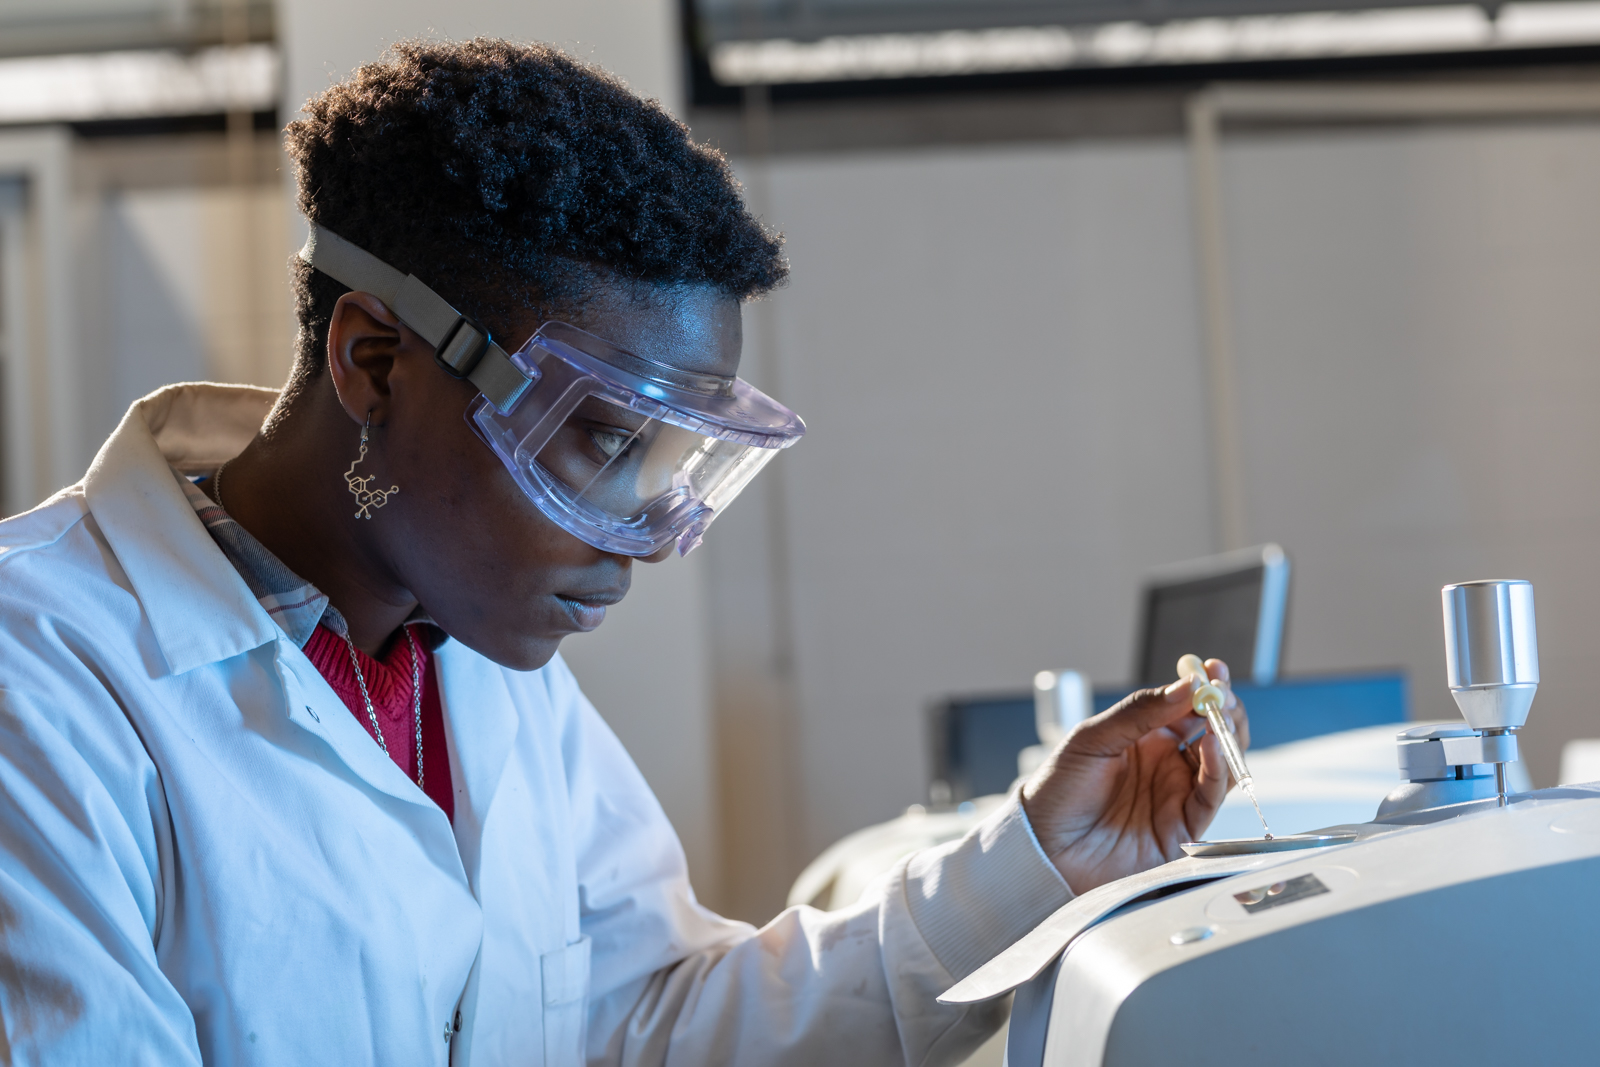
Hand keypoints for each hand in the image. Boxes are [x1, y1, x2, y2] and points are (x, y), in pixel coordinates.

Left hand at [1019, 658, 1249, 893]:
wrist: (1044, 848)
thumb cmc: (1058, 791)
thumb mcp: (1092, 740)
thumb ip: (1139, 712)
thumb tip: (1186, 684)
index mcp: (1144, 738)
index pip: (1186, 707)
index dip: (1203, 688)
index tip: (1213, 670)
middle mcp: (1167, 764)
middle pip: (1213, 732)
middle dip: (1224, 709)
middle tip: (1223, 693)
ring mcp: (1177, 794)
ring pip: (1222, 762)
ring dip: (1229, 736)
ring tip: (1221, 716)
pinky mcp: (1184, 827)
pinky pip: (1212, 795)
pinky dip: (1221, 769)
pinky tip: (1214, 745)